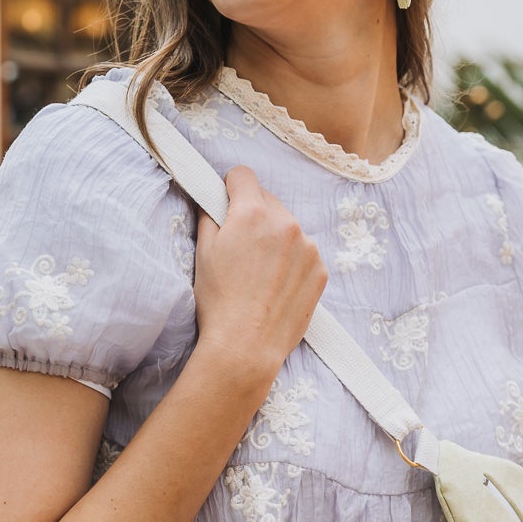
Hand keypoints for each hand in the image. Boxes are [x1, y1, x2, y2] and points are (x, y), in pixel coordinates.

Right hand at [192, 165, 327, 384]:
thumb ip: (210, 216)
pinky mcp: (320, 269)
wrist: (246, 346)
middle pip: (267, 201)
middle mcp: (285, 223)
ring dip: (275, 239)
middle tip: (241, 247)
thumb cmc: (218, 302)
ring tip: (259, 273)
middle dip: (253, 215)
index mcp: (252, 213)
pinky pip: (304, 253)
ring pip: (287, 228)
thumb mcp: (202, 252)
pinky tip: (275, 286)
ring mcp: (308, 246)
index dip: (230, 188)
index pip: (243, 175)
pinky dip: (291, 262)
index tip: (227, 202)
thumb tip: (214, 201)